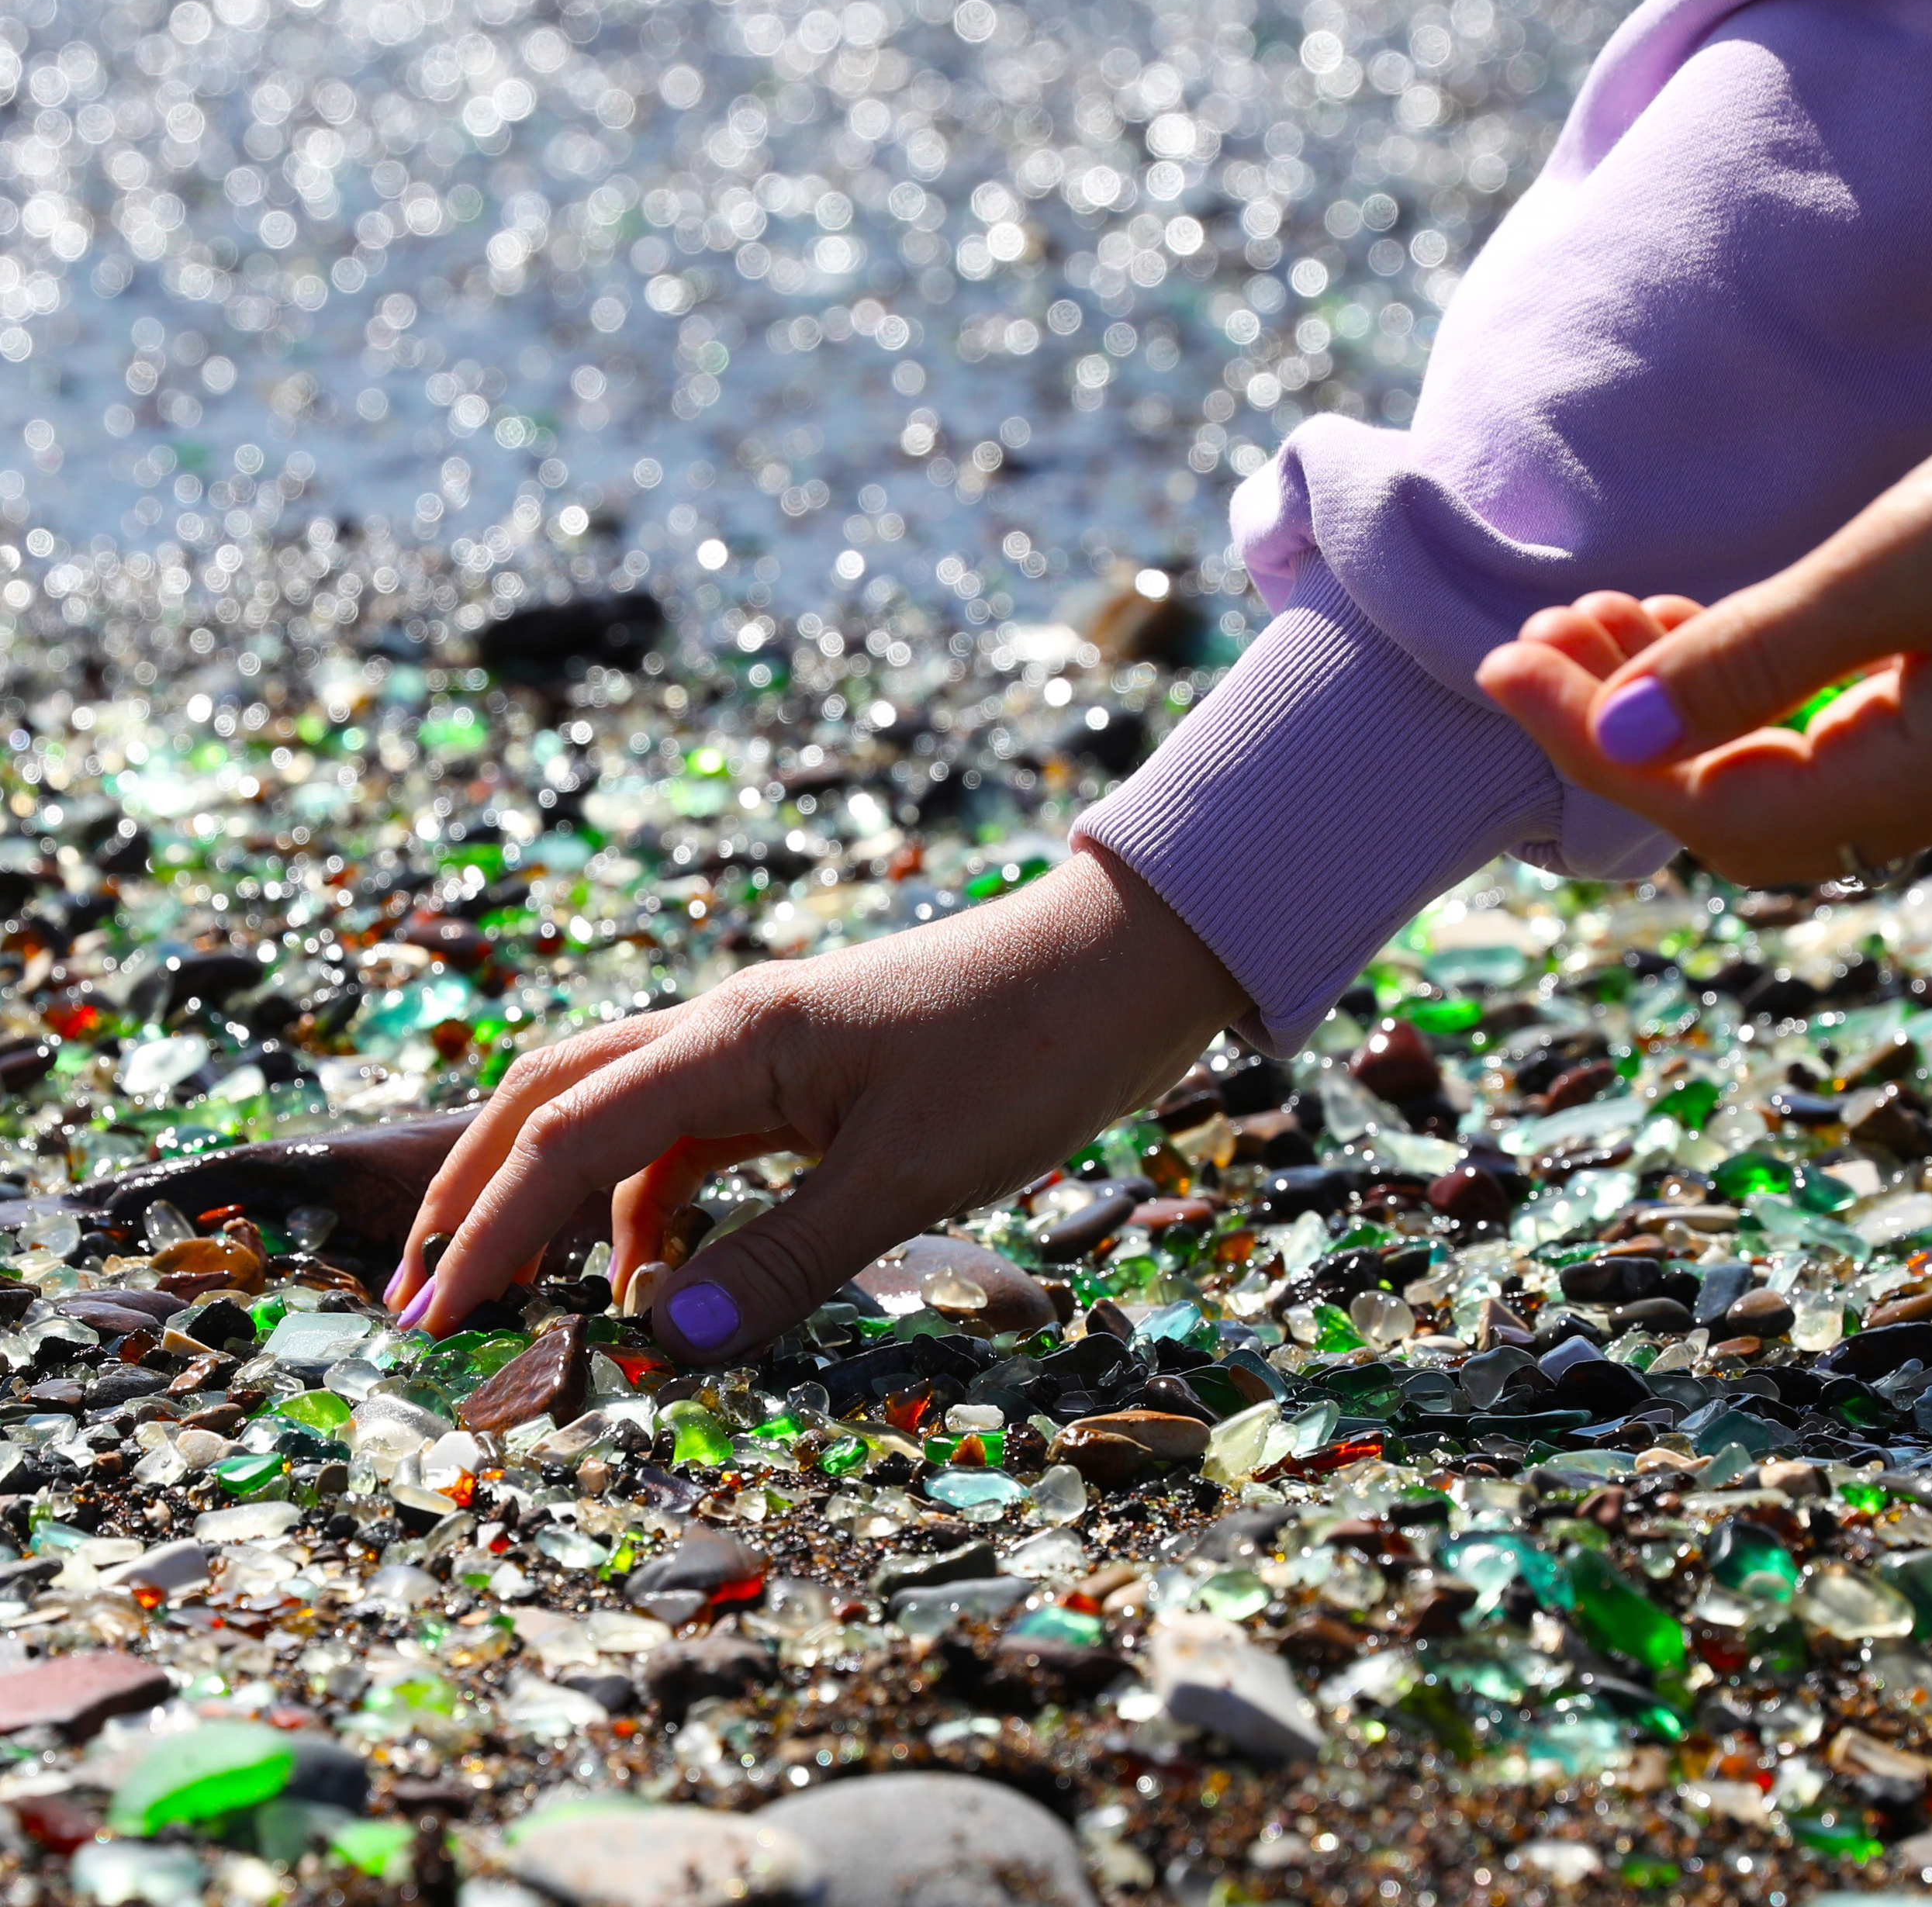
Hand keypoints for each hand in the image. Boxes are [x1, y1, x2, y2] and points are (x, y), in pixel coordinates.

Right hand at [381, 847, 1244, 1363]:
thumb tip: (656, 1343)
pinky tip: (671, 1271)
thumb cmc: (1029, 1050)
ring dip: (574, 1208)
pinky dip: (662, 1205)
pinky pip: (700, 1140)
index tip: (429, 1321)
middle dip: (484, 1196)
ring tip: (549, 1309)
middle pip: (556, 1100)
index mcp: (733, 1038)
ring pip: (626, 1122)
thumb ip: (783, 1260)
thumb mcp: (909, 1173)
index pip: (564, 1133)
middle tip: (430, 1297)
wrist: (1126, 964)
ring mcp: (768, 1049)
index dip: (489, 1229)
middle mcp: (729, 1031)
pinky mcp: (810, 1074)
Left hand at [1476, 419, 1931, 884]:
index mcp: (1926, 783)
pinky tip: (1678, 619)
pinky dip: (1729, 681)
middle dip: (1613, 725)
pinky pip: (1812, 724)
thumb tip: (1619, 736)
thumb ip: (1764, 657)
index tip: (1502, 667)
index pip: (1710, 809)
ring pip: (1766, 764)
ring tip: (1588, 614)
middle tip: (1533, 635)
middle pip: (1728, 802)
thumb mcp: (1912, 563)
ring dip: (1663, 696)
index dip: (1590, 745)